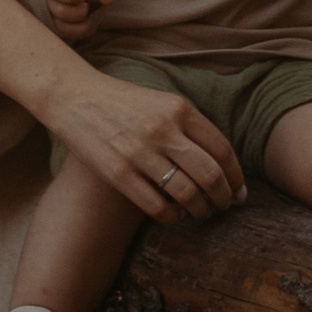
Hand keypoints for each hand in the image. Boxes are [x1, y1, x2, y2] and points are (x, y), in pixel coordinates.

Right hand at [53, 68, 243, 221]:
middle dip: (223, 198)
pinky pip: (158, 207)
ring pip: (188, 195)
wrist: (72, 95)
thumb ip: (190, 126)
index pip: (222, 151)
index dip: (236, 177)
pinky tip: (173, 213)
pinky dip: (173, 216)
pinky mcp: (118, 173)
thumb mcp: (161, 101)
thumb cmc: (121, 101)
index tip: (238, 192)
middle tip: (223, 207)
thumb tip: (223, 164)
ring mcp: (139, 152)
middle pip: (211, 176)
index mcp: (178, 107)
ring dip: (201, 211)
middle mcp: (163, 129)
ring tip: (200, 213)